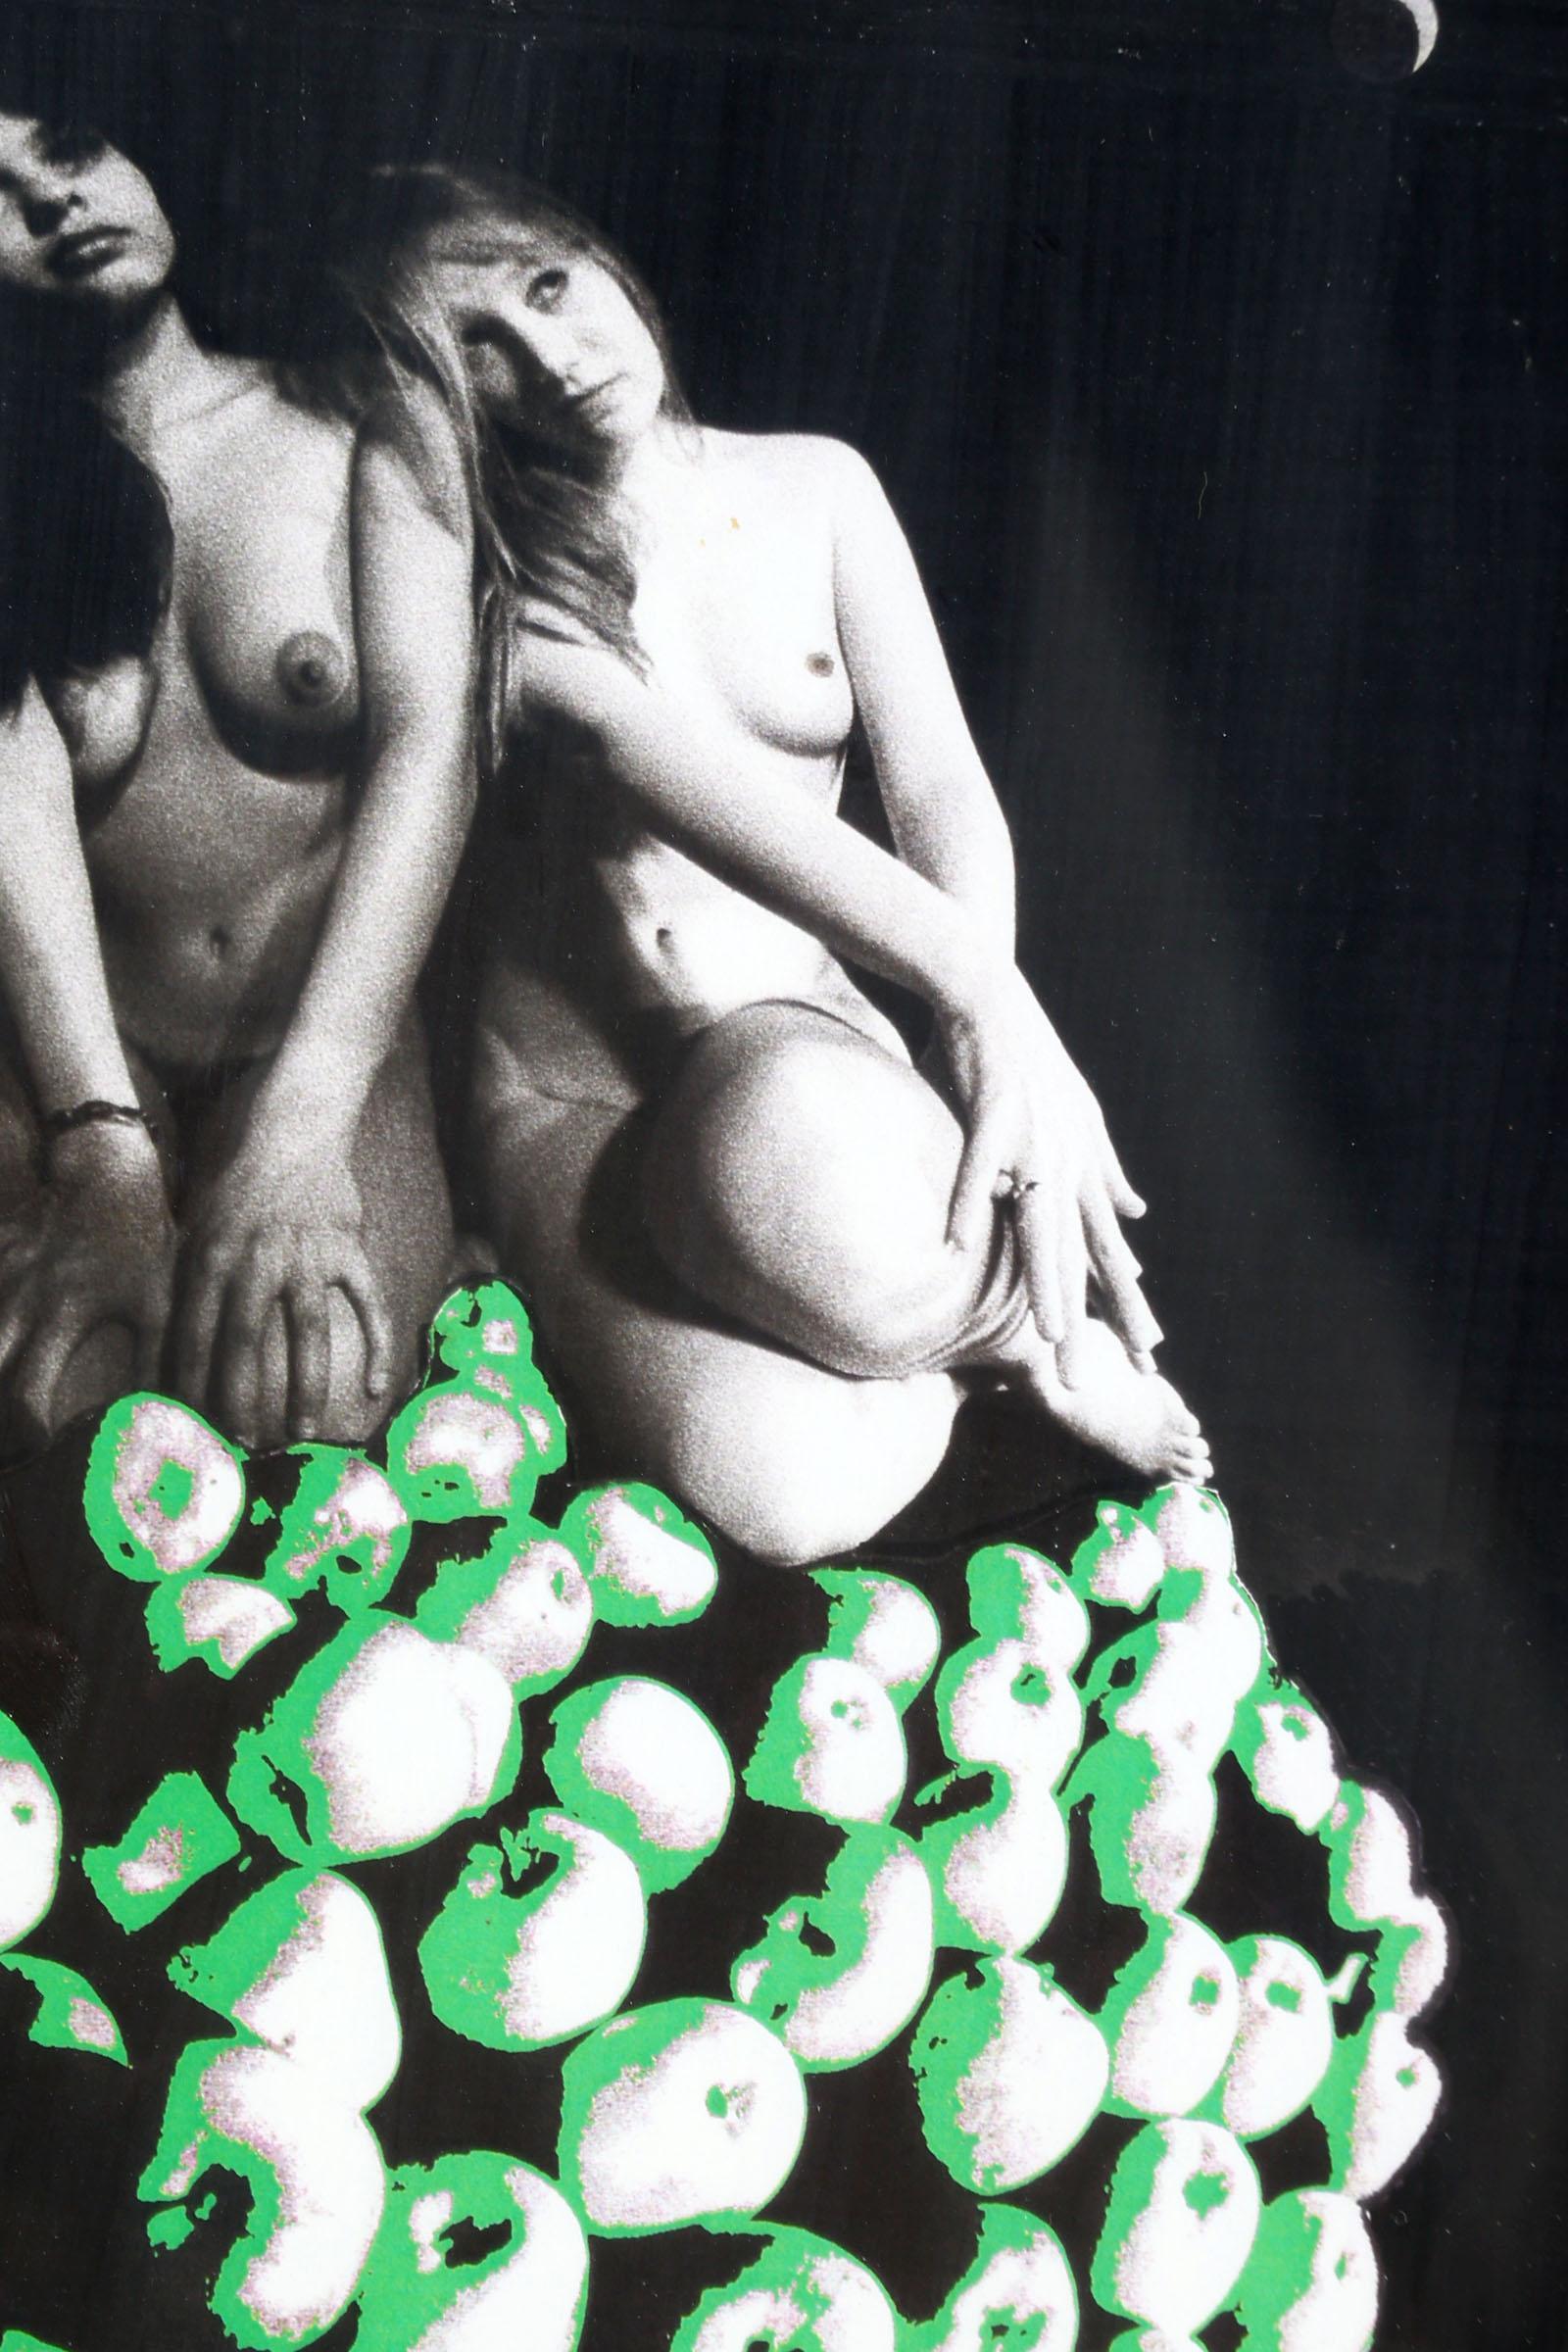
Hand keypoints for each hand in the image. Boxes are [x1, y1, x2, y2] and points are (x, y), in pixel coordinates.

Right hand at [0, 1143, 174, 1440]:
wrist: (100, 1170)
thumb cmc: (137, 1236)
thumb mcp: (155, 1298)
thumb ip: (156, 1355)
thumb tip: (170, 1406)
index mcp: (61, 1318)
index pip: (27, 1392)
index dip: (28, 1429)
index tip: (41, 1445)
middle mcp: (20, 1306)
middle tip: (9, 1440)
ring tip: (5, 1411)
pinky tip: (4, 1354)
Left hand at [174, 1142, 393, 1448]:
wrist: (291, 1130)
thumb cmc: (237, 1185)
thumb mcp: (195, 1224)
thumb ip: (184, 1277)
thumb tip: (167, 1339)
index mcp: (210, 1257)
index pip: (194, 1334)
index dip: (192, 1382)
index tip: (193, 1422)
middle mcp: (256, 1260)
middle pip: (246, 1343)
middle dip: (242, 1398)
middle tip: (245, 1442)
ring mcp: (307, 1256)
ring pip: (308, 1333)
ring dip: (306, 1387)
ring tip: (304, 1431)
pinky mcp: (348, 1249)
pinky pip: (368, 1304)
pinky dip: (379, 1345)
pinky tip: (377, 1387)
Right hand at [938, 966, 1159, 1385]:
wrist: (989, 994)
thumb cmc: (1023, 1060)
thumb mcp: (1084, 1117)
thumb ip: (1108, 1171)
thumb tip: (1137, 1212)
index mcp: (1083, 1168)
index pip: (1109, 1250)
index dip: (1129, 1303)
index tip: (1150, 1353)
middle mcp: (1066, 1163)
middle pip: (1083, 1252)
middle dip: (1100, 1316)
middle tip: (1117, 1370)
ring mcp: (1032, 1142)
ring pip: (1040, 1225)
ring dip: (1045, 1281)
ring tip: (1051, 1333)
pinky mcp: (992, 1115)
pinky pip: (977, 1173)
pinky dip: (969, 1207)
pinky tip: (959, 1247)